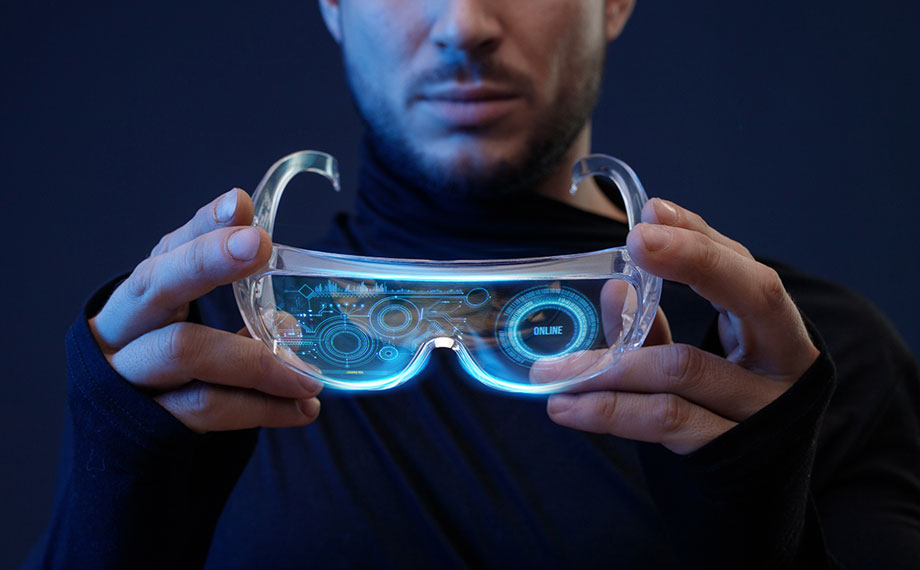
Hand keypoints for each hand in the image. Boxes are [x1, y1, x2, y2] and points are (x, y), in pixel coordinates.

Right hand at [89, 188, 321, 432]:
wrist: (126, 443)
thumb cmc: (173, 374)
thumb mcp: (199, 330)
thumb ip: (232, 307)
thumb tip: (286, 311)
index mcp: (140, 298)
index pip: (168, 248)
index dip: (203, 226)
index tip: (241, 204)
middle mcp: (122, 329)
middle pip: (155, 284)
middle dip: (207, 260)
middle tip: (260, 245)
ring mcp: (127, 375)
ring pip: (185, 349)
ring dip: (257, 359)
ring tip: (309, 376)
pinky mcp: (146, 423)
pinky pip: (206, 407)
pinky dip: (262, 408)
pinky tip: (302, 409)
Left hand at [547, 198, 818, 453]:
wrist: (752, 502)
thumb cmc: (717, 419)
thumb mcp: (691, 365)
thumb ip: (656, 328)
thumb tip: (617, 285)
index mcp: (776, 332)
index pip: (744, 269)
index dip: (701, 237)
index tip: (652, 210)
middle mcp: (786, 364)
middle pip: (754, 295)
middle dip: (695, 260)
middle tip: (636, 243)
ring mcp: (765, 410)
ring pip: (684, 366)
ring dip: (608, 362)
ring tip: (549, 368)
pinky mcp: (733, 453)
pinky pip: (667, 419)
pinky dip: (609, 410)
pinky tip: (565, 407)